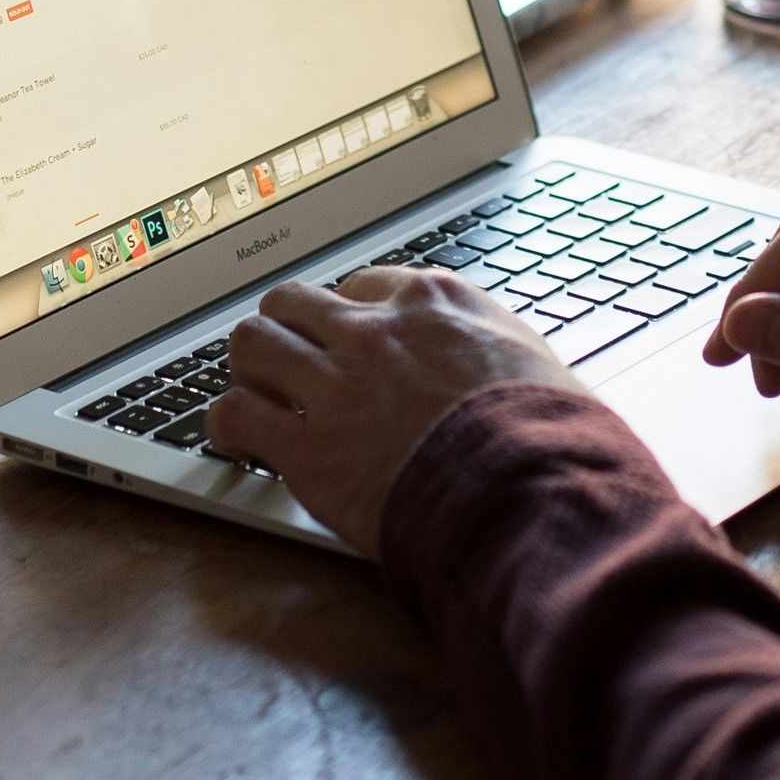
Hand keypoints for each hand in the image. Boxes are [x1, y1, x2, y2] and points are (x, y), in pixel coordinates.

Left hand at [210, 266, 585, 555]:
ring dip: (250, 368)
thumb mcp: (536, 362)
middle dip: (287, 331)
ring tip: (254, 393)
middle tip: (288, 363)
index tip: (348, 343)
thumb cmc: (550, 437)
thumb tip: (500, 368)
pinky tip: (237, 439)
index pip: (364, 286)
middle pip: (293, 302)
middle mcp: (376, 332)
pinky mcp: (307, 448)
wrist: (530, 492)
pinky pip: (235, 413)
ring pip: (251, 343)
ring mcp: (336, 385)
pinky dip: (228, 424)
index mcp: (434, 303)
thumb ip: (495, 351)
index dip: (350, 318)